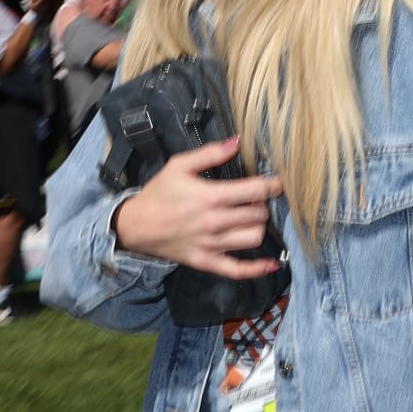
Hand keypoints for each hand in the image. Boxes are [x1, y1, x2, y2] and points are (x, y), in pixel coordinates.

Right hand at [113, 137, 284, 277]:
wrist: (134, 225)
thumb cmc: (159, 193)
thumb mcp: (179, 166)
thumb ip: (210, 153)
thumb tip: (238, 141)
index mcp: (210, 196)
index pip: (256, 190)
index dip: (273, 185)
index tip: (278, 182)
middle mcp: (214, 222)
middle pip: (259, 214)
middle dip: (263, 204)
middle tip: (257, 199)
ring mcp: (211, 244)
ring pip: (254, 238)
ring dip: (259, 227)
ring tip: (251, 219)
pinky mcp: (206, 261)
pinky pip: (237, 270)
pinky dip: (257, 269)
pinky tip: (271, 264)